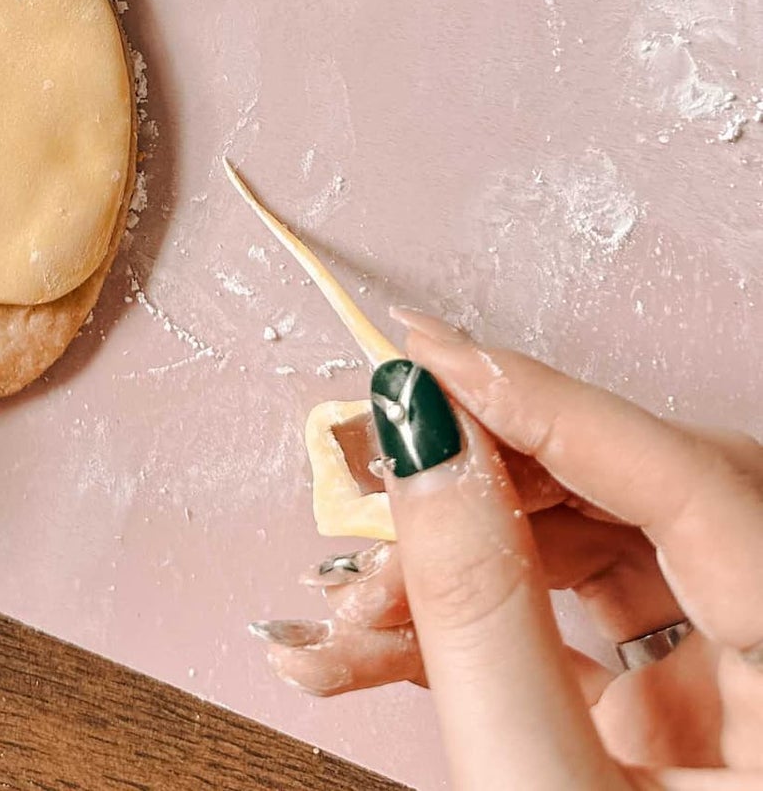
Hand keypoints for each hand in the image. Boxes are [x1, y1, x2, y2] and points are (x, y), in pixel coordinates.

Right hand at [256, 310, 762, 787]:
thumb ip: (483, 624)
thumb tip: (424, 455)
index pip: (689, 475)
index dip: (544, 400)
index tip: (428, 357)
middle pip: (634, 494)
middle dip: (485, 477)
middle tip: (385, 458)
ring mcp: (729, 690)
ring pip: (590, 550)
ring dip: (456, 559)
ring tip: (351, 598)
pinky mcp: (671, 719)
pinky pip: (563, 625)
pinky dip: (465, 626)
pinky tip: (366, 643)